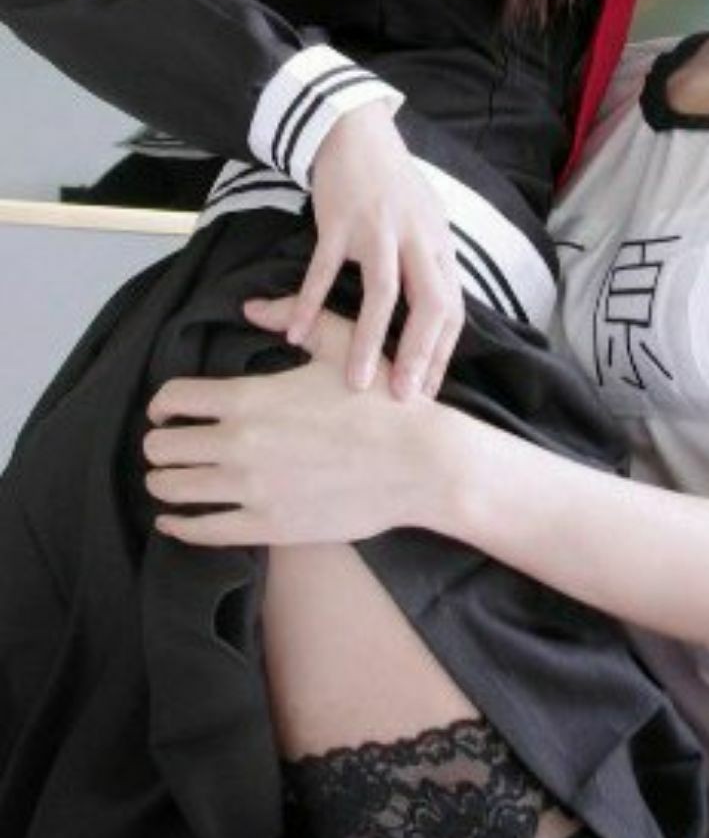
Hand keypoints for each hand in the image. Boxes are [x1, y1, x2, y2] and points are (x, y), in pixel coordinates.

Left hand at [144, 304, 464, 546]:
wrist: (421, 464)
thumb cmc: (384, 404)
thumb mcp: (342, 345)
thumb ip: (294, 319)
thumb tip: (252, 307)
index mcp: (249, 398)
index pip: (171, 399)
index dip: (161, 405)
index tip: (165, 412)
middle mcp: (240, 444)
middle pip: (160, 447)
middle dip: (159, 445)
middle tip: (170, 447)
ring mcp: (252, 489)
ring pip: (171, 488)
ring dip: (164, 483)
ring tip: (171, 481)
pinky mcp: (269, 526)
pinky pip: (200, 530)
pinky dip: (178, 526)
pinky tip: (174, 521)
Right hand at [296, 99, 464, 398]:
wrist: (355, 130)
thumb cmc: (393, 187)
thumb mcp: (427, 226)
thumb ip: (432, 270)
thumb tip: (440, 323)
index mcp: (440, 247)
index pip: (452, 310)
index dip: (442, 353)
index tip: (429, 391)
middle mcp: (417, 239)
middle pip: (429, 304)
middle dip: (418, 356)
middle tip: (402, 397)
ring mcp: (379, 228)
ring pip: (382, 293)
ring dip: (369, 340)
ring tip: (356, 380)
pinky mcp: (339, 219)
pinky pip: (324, 268)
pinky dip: (311, 303)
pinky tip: (297, 333)